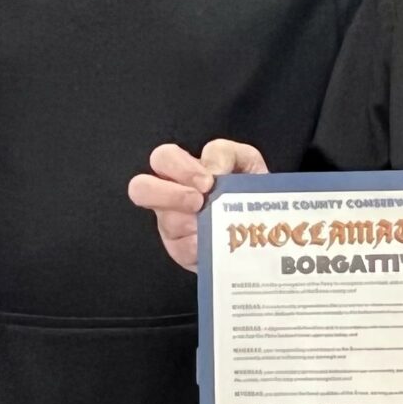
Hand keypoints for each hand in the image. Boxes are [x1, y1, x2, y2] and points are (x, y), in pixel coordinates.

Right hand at [127, 138, 268, 271]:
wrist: (261, 223)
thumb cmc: (247, 188)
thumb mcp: (244, 161)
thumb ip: (226, 154)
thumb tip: (213, 168)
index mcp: (181, 169)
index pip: (162, 158)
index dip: (180, 168)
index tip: (208, 182)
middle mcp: (169, 195)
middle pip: (140, 188)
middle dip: (169, 194)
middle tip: (198, 202)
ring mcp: (172, 224)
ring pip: (166, 221)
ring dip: (191, 222)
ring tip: (214, 223)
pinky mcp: (181, 250)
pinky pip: (181, 248)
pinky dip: (200, 245)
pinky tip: (214, 242)